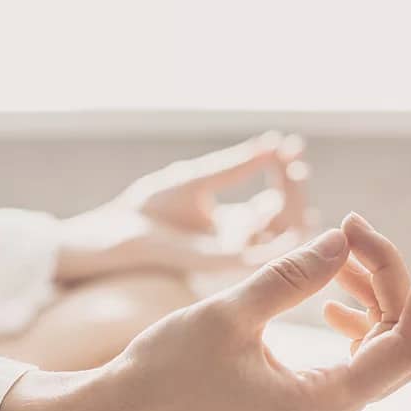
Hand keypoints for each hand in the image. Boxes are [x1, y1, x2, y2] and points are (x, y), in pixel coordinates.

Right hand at [0, 215, 410, 410]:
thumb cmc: (162, 374)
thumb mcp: (227, 315)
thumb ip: (291, 276)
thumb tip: (343, 238)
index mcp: (321, 404)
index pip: (408, 342)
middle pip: (396, 343)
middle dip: (387, 279)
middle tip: (352, 229)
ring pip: (375, 353)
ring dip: (370, 300)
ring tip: (339, 256)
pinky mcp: (298, 410)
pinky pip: (350, 366)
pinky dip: (352, 326)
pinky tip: (334, 303)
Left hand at [54, 133, 316, 282]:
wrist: (115, 232)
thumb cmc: (148, 208)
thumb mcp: (200, 179)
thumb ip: (236, 167)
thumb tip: (276, 145)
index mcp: (232, 226)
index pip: (276, 207)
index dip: (288, 180)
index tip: (290, 150)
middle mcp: (236, 245)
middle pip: (286, 225)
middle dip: (295, 193)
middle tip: (293, 165)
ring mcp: (229, 257)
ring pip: (283, 240)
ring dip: (295, 207)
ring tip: (292, 174)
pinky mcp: (218, 265)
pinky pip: (263, 257)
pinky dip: (284, 237)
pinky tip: (289, 206)